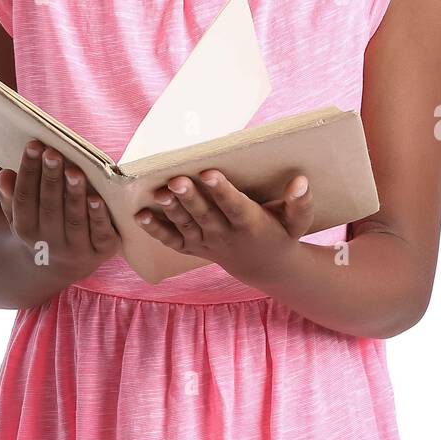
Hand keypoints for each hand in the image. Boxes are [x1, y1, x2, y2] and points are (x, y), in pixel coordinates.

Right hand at [0, 141, 120, 279]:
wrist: (61, 267)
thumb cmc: (40, 226)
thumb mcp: (20, 215)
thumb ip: (10, 196)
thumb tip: (4, 175)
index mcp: (25, 230)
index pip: (24, 198)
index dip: (28, 171)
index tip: (34, 144)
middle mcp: (49, 242)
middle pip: (49, 207)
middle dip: (50, 178)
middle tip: (53, 153)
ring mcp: (76, 249)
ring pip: (74, 220)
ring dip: (74, 195)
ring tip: (74, 171)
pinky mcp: (101, 251)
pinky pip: (100, 234)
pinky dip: (98, 217)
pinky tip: (97, 198)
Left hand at [133, 170, 313, 285]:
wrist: (265, 266)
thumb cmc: (281, 234)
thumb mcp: (297, 223)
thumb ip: (300, 204)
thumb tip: (301, 181)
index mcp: (250, 224)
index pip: (235, 207)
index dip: (223, 191)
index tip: (211, 173)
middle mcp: (226, 235)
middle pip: (205, 216)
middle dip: (190, 198)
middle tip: (176, 180)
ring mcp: (207, 242)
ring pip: (186, 226)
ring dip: (171, 210)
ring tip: (158, 193)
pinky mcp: (193, 247)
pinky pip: (172, 241)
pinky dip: (156, 231)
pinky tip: (140, 216)